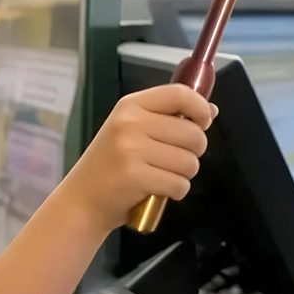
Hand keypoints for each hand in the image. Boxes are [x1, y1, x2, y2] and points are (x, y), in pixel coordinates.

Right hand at [65, 84, 214, 233]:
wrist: (82, 199)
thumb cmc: (109, 166)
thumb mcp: (130, 131)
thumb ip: (168, 117)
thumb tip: (211, 109)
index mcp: (130, 105)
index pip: (180, 94)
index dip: (200, 108)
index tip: (202, 122)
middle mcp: (130, 123)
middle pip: (193, 133)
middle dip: (194, 151)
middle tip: (174, 160)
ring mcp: (131, 150)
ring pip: (190, 162)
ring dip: (185, 174)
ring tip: (163, 175)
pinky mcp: (135, 177)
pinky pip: (179, 184)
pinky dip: (176, 191)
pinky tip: (159, 190)